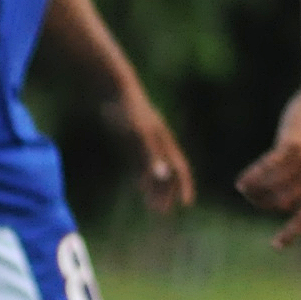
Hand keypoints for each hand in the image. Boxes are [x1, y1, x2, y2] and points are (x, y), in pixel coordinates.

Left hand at [107, 90, 196, 214]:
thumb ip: (150, 155)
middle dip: (167, 192)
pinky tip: (140, 187)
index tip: (186, 204)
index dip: (184, 186)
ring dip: (155, 187)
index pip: (179, 168)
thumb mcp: (138, 134)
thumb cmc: (127, 110)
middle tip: (163, 212)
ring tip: (152, 206)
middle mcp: (158, 143)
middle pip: (167, 172)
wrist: (114, 87)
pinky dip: (143, 176)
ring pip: (154, 169)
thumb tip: (162, 176)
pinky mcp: (131, 139)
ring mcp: (145, 141)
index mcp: (164, 141)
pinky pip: (141, 163)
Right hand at [235, 86, 300, 246]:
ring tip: (244, 190)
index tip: (275, 245)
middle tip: (252, 199)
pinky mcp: (292, 146)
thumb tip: (298, 194)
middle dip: (265, 205)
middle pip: (284, 203)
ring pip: (273, 188)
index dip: (291, 233)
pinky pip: (266, 169)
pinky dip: (251, 178)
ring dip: (254, 193)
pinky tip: (241, 182)